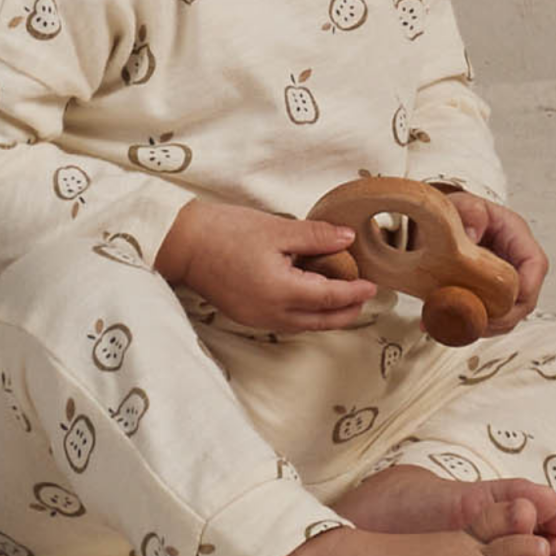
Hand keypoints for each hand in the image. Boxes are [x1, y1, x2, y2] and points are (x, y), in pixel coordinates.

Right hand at [156, 199, 378, 333]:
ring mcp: (258, 318)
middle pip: (321, 321)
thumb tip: (347, 238)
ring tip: (342, 298)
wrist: (183, 244)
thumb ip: (316, 237)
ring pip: (304, 325)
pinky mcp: (247, 316)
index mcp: (282, 292)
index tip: (372, 285)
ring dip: (326, 315)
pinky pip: (286, 322)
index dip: (355, 292)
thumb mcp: (276, 229)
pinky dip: (305, 314)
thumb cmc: (225, 231)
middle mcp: (272, 313)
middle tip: (364, 297)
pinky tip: (308, 297)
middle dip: (347, 312)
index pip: (331, 298)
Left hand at [438, 190, 548, 334]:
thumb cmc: (457, 212)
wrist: (438, 223)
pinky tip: (448, 324)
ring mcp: (504, 282)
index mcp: (516, 236)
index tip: (505, 301)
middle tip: (477, 321)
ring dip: (487, 325)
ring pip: (508, 314)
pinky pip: (489, 318)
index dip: (527, 287)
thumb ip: (469, 214)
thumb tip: (471, 236)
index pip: (536, 265)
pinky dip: (472, 325)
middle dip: (504, 315)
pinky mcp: (489, 296)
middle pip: (525, 298)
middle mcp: (515, 262)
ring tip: (460, 325)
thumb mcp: (462, 204)